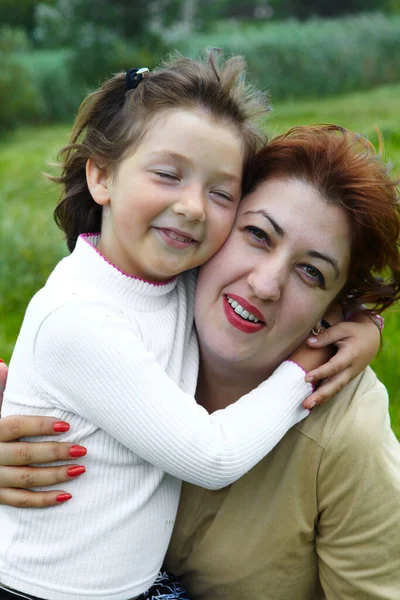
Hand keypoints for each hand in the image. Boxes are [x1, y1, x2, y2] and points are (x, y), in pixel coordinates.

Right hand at [0, 360, 85, 507]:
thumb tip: (3, 366)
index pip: (15, 427)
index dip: (40, 425)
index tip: (67, 425)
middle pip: (24, 454)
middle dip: (55, 452)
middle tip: (83, 449)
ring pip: (26, 478)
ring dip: (55, 475)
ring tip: (81, 469)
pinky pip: (21, 501)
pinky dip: (43, 501)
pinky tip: (67, 496)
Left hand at [304, 312, 380, 407]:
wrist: (371, 338)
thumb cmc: (354, 332)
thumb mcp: (342, 329)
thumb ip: (326, 336)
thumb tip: (309, 343)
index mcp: (350, 355)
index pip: (335, 366)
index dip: (321, 373)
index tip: (306, 378)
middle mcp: (351, 369)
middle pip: (335, 384)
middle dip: (320, 395)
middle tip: (306, 403)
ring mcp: (350, 375)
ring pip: (336, 389)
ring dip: (322, 399)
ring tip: (307, 406)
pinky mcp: (347, 378)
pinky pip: (337, 389)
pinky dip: (326, 396)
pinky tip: (315, 402)